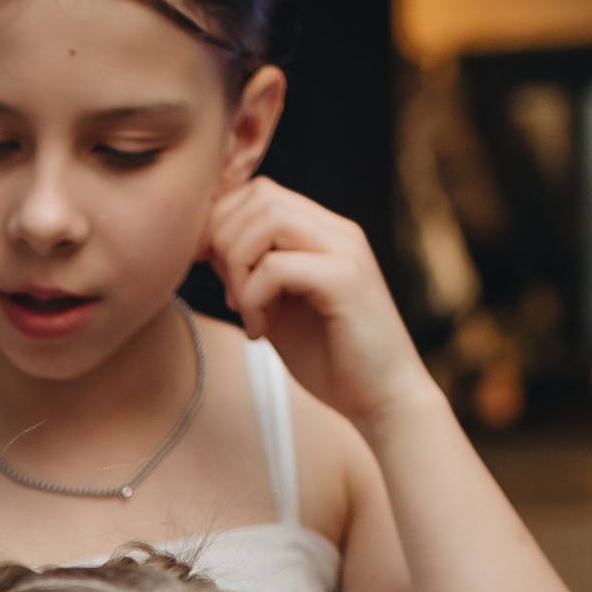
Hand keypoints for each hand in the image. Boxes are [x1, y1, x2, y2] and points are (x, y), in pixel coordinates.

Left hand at [204, 177, 437, 438]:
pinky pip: (276, 267)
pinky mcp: (345, 280)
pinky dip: (253, 298)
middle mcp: (337, 231)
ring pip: (267, 219)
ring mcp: (345, 251)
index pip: (260, 192)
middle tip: (227, 293)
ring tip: (243, 310)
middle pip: (260, 196)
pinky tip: (260, 332)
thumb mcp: (277, 310)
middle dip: (224, 241)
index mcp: (323, 232)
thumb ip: (250, 276)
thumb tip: (209, 251)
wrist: (382, 399)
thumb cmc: (331, 359)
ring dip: (238, 265)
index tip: (210, 271)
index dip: (222, 223)